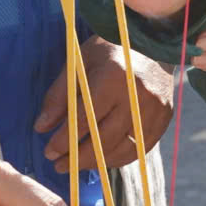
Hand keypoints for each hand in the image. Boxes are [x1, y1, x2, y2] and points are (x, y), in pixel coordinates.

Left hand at [36, 38, 176, 175]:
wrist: (152, 40)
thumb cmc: (109, 49)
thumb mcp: (78, 63)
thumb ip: (59, 96)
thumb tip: (41, 128)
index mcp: (112, 77)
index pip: (84, 120)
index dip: (64, 140)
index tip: (49, 152)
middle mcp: (136, 96)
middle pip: (103, 140)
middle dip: (78, 157)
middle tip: (60, 165)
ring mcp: (154, 109)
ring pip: (122, 149)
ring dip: (97, 162)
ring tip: (78, 164)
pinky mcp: (164, 118)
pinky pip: (139, 148)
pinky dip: (118, 158)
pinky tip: (102, 158)